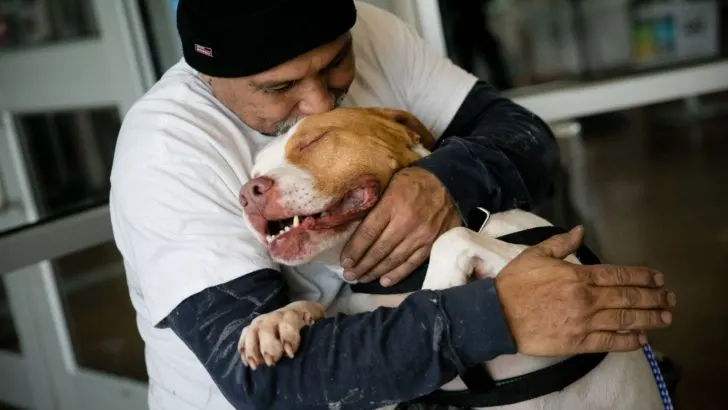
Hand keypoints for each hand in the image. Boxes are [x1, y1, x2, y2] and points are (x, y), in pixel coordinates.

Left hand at [340, 166, 460, 285]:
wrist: (450, 183)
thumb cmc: (415, 181)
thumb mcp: (391, 182)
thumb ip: (375, 202)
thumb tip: (353, 220)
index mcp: (392, 204)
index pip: (368, 232)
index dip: (354, 250)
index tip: (344, 261)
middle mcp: (405, 223)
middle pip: (378, 250)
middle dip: (361, 265)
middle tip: (348, 275)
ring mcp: (420, 236)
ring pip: (393, 260)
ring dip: (375, 272)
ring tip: (361, 279)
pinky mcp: (432, 244)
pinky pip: (411, 264)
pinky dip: (397, 274)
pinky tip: (384, 281)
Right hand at [494, 226, 675, 355]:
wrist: (497, 316)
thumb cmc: (514, 284)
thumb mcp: (535, 255)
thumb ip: (560, 243)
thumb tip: (580, 231)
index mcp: (578, 276)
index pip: (619, 275)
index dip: (642, 276)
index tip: (658, 278)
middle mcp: (587, 299)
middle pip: (628, 298)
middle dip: (653, 297)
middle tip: (670, 298)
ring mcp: (584, 323)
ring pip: (625, 320)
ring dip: (649, 318)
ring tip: (665, 317)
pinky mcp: (578, 343)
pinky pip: (610, 342)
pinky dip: (628, 341)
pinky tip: (641, 340)